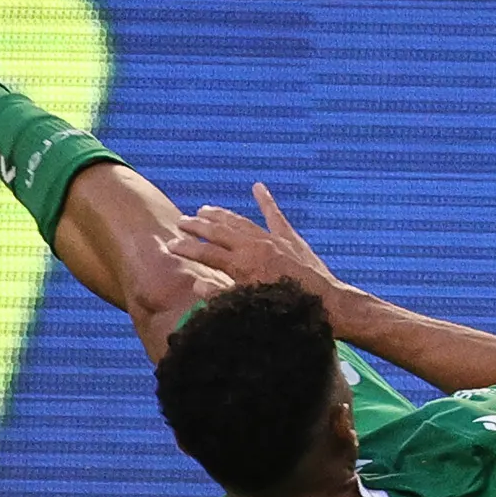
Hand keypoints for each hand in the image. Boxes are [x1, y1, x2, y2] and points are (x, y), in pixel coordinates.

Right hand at [168, 182, 343, 299]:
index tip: (170, 245)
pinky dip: (266, 200)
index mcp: (242, 265)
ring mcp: (273, 239)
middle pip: (219, 232)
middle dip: (197, 226)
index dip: (186, 249)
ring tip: (204, 209)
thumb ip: (221, 294)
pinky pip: (276, 215)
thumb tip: (196, 285)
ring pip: (241, 221)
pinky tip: (258, 187)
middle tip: (180, 221)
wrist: (325, 303)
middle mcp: (255, 246)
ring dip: (222, 215)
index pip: (205, 253)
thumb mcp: (248, 306)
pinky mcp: (290, 238)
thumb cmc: (285, 309)